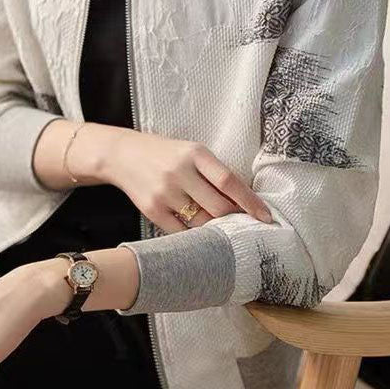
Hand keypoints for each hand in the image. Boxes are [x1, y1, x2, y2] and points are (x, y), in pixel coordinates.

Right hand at [105, 129, 272, 232]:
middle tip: (244, 227)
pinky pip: (181, 232)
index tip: (266, 217)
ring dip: (216, 230)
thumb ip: (215, 173)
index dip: (250, 202)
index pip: (229, 181)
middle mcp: (180, 172)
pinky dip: (194, 236)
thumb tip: (245, 202)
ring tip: (223, 231)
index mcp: (195, 154)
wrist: (123, 155)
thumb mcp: (191, 152)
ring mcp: (165, 192)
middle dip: (235, 220)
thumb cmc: (166, 154)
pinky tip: (200, 236)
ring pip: (202, 223)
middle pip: (218, 207)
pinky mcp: (152, 210)